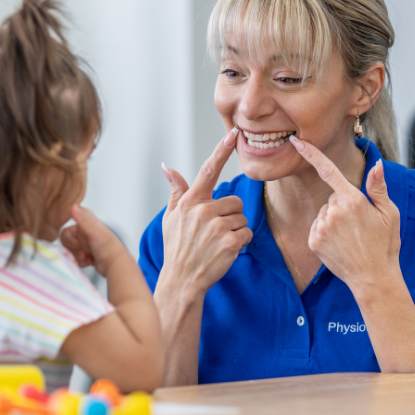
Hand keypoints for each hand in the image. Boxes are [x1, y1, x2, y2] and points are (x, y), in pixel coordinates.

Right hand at [61, 205, 126, 275]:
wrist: (115, 263)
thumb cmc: (108, 246)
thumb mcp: (95, 231)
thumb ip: (84, 220)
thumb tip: (74, 206)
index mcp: (86, 222)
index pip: (67, 228)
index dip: (70, 237)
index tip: (79, 242)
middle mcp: (84, 232)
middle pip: (66, 240)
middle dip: (74, 248)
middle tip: (85, 250)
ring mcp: (84, 243)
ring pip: (70, 250)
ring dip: (77, 256)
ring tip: (88, 256)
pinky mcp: (85, 254)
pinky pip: (74, 258)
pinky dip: (80, 262)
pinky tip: (89, 260)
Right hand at [158, 128, 252, 295]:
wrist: (181, 280)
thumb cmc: (176, 248)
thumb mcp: (171, 217)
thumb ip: (176, 191)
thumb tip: (167, 168)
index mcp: (190, 202)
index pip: (207, 170)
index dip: (220, 151)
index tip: (232, 134)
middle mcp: (203, 211)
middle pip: (234, 201)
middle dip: (230, 215)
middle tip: (213, 232)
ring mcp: (217, 227)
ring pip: (242, 217)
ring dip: (235, 229)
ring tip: (216, 242)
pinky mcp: (231, 242)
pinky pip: (247, 233)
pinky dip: (240, 242)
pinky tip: (224, 251)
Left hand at [288, 136, 401, 295]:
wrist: (373, 278)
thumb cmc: (385, 246)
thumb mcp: (390, 214)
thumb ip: (378, 188)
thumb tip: (376, 164)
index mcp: (353, 200)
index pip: (328, 170)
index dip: (311, 153)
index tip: (296, 141)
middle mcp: (334, 212)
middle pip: (333, 198)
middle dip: (344, 206)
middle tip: (360, 226)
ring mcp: (322, 227)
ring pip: (325, 213)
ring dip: (334, 220)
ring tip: (351, 237)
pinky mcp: (313, 240)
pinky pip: (317, 227)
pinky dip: (326, 232)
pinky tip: (340, 244)